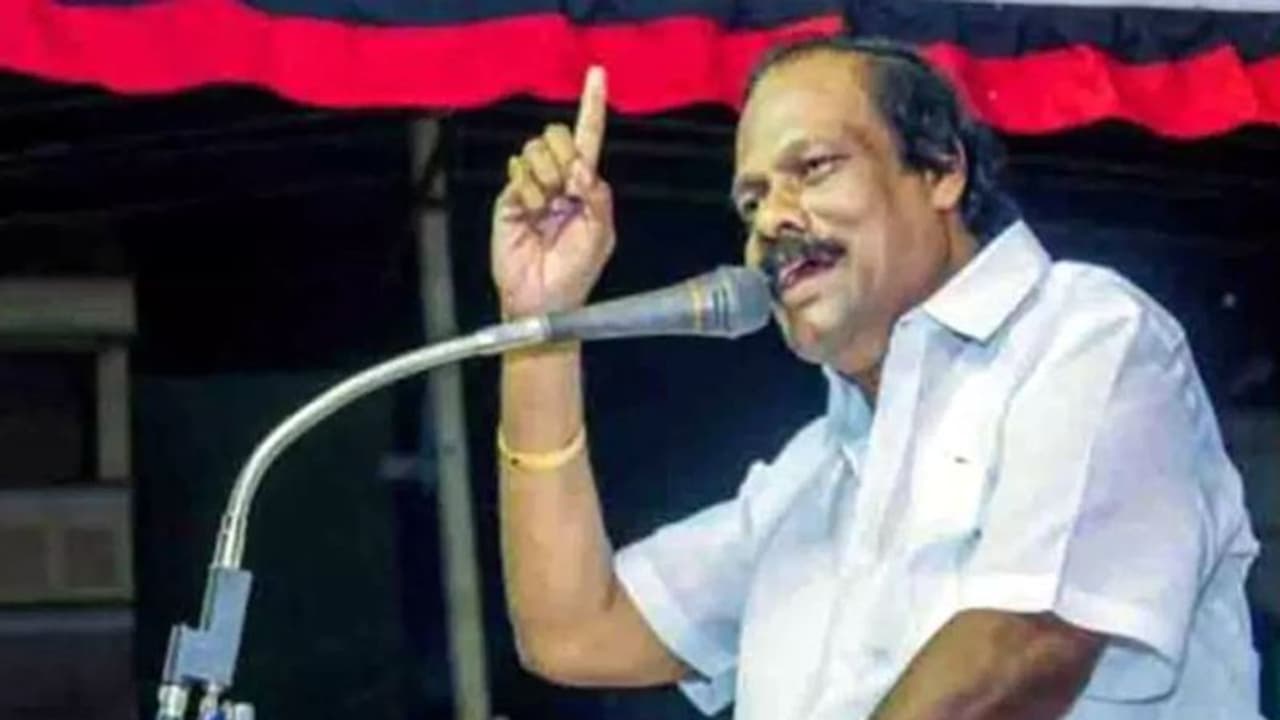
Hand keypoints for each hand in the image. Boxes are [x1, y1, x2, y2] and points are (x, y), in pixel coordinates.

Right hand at [491, 66, 613, 316]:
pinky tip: (530, 213)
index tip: (597, 73)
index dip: (592, 105)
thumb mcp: (600, 234)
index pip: (590, 138)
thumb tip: (581, 167)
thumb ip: (598, 196)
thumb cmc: (576, 270)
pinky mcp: (509, 197)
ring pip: (535, 150)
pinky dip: (527, 192)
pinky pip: (518, 173)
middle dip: (564, 157)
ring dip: (545, 179)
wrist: (542, 297)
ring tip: (546, 209)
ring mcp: (532, 186)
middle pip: (558, 136)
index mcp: (586, 185)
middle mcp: (559, 179)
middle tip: (566, 192)